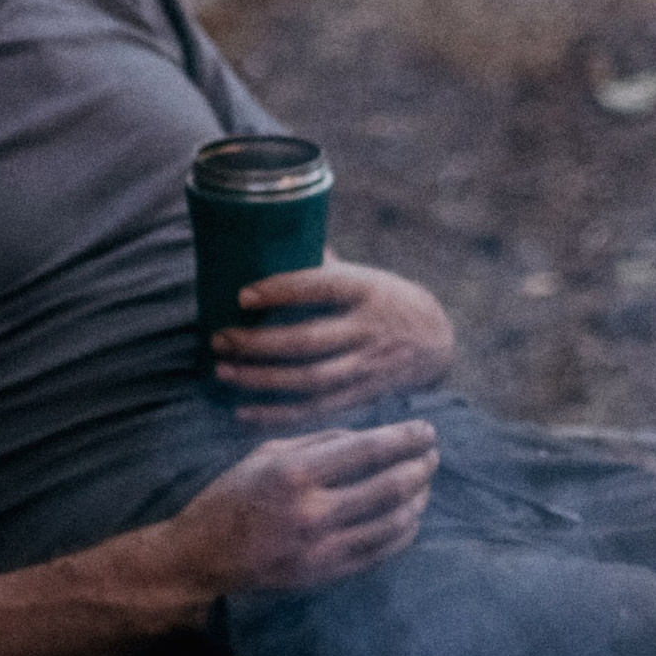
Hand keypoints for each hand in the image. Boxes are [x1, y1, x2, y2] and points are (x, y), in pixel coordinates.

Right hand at [160, 421, 438, 600]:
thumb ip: (319, 441)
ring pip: (394, 523)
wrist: (201, 558)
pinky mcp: (326, 576)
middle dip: (422, 466)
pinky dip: (403, 533)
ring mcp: (321, 548)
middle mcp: (312, 511)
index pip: (369, 449)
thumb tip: (371, 435)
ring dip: (419, 500)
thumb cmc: (232, 497)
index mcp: (295, 472)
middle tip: (433, 455)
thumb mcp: (266, 453)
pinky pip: (381, 553)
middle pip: (391, 485)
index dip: (406, 437)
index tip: (427, 429)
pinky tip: (409, 518)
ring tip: (425, 485)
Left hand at [210, 254, 456, 416]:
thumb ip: (321, 266)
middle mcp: (367, 329)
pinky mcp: (361, 396)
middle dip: (258, 343)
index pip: (320, 287)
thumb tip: (267, 239)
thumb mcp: (363, 275)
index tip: (241, 295)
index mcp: (366, 289)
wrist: (436, 341)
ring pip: (308, 380)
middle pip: (307, 341)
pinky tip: (245, 413)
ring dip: (261, 380)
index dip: (280, 291)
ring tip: (224, 371)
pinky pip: (316, 411)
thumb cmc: (383, 298)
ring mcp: (365, 366)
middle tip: (220, 339)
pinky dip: (278, 416)